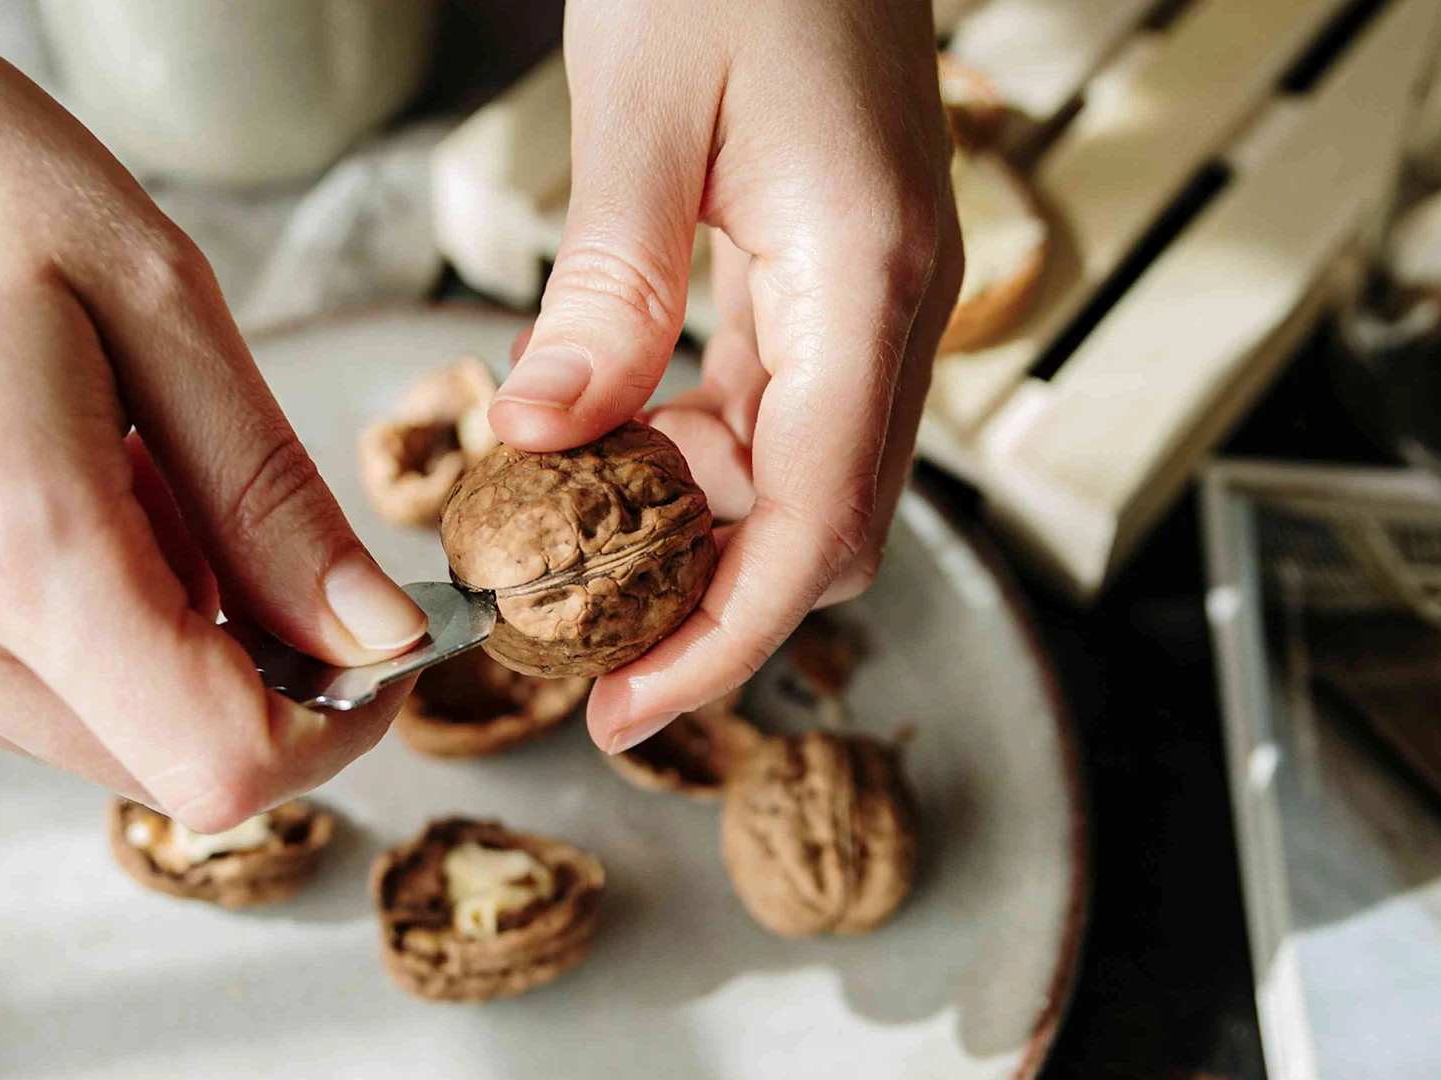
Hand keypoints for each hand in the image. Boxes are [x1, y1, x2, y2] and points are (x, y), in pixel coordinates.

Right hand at [0, 1, 424, 830]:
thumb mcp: (159, 302)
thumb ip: (271, 502)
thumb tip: (373, 636)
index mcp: (12, 545)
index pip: (219, 763)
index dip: (337, 725)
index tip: (380, 639)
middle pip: (156, 758)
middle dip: (254, 672)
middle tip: (249, 513)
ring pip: (81, 726)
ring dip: (159, 637)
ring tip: (124, 466)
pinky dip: (70, 619)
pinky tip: (48, 482)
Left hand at [489, 0, 962, 751]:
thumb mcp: (644, 109)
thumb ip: (608, 288)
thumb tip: (546, 440)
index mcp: (868, 278)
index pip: (816, 520)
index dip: (725, 638)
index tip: (627, 709)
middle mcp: (895, 306)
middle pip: (823, 522)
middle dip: (707, 609)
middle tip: (578, 655)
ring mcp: (875, 295)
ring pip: (800, 475)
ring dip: (694, 534)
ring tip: (571, 557)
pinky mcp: (837, 276)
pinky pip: (777, 408)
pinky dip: (697, 456)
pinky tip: (611, 451)